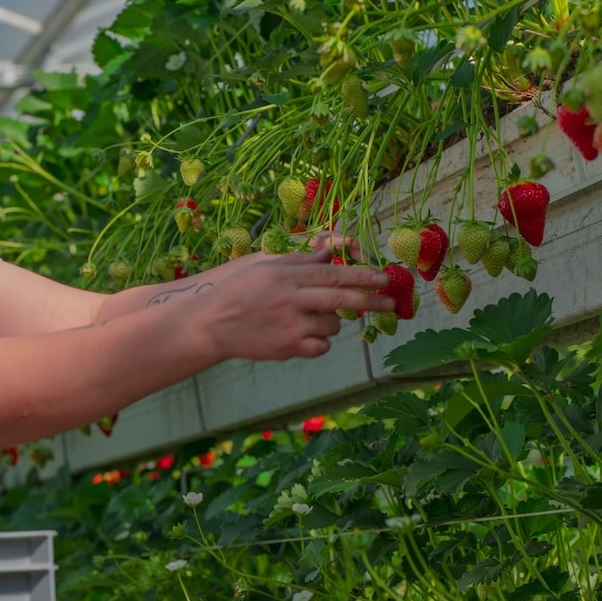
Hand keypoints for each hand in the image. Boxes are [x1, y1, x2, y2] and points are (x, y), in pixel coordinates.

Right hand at [193, 249, 392, 361]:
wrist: (212, 325)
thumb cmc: (237, 291)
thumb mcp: (264, 266)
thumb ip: (298, 261)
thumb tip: (328, 252)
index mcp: (287, 276)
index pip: (333, 274)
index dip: (362, 275)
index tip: (384, 278)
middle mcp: (292, 299)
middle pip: (341, 298)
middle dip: (371, 300)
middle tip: (389, 302)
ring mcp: (291, 326)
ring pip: (332, 324)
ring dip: (332, 321)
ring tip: (312, 318)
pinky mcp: (288, 348)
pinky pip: (321, 346)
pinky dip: (319, 341)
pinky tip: (304, 335)